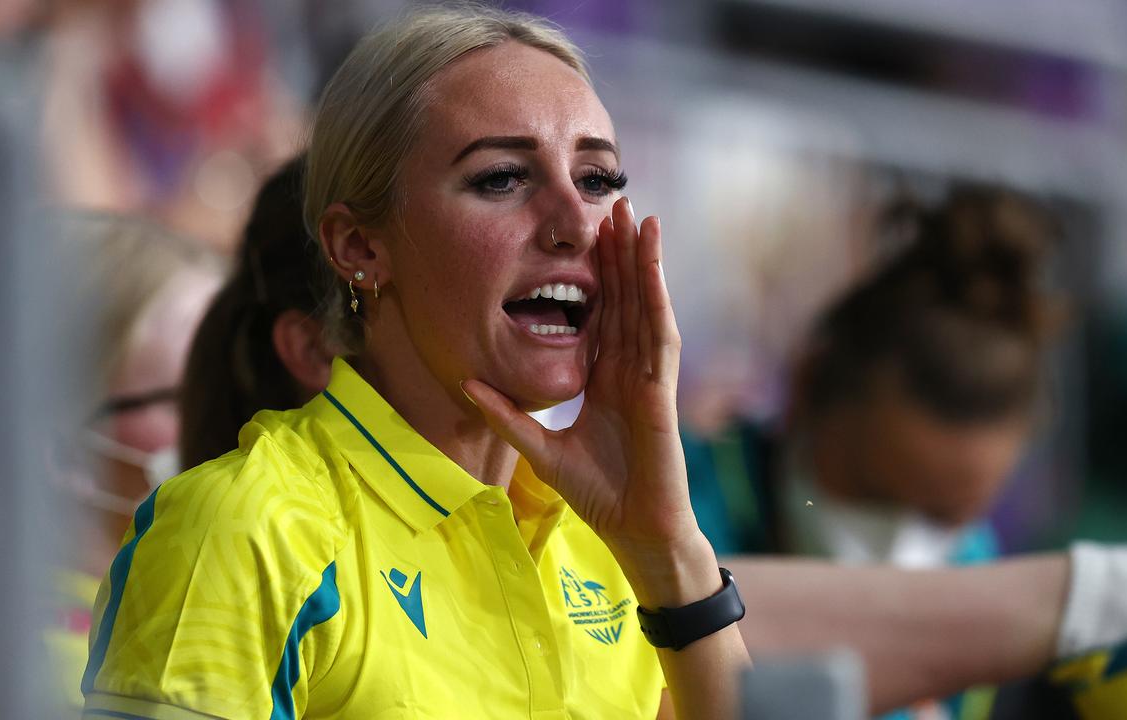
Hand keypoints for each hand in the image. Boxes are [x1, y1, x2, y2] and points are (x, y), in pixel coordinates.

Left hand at [463, 197, 698, 550]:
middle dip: (618, 251)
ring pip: (645, 304)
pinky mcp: (660, 390)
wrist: (635, 531)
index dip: (594, 274)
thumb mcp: (540, 448)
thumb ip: (507, 415)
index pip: (601, 314)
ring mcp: (648, 376)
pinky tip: (652, 259)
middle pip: (624, 298)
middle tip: (609, 201)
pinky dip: (656, 293)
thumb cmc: (599, 494)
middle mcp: (629, 369)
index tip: (581, 236)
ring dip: (640, 259)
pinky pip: (658, 333)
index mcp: (605, 378)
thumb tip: (466, 383)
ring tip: (635, 213)